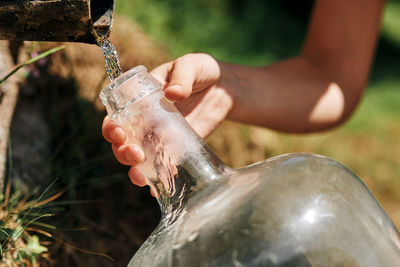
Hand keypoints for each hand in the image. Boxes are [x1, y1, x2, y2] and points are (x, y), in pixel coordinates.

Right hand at [102, 53, 232, 187]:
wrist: (224, 88)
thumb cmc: (201, 71)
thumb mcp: (191, 66)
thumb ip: (182, 76)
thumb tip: (174, 94)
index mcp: (139, 101)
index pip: (117, 117)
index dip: (111, 128)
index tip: (118, 132)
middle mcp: (145, 123)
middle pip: (124, 143)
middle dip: (122, 152)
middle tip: (135, 153)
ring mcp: (161, 139)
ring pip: (139, 159)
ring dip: (135, 170)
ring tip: (140, 176)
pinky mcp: (178, 150)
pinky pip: (163, 168)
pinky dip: (157, 182)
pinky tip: (156, 191)